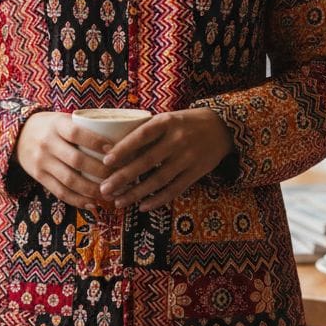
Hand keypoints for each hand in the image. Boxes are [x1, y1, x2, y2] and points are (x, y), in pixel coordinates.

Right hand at [14, 111, 115, 210]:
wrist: (18, 135)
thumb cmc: (51, 126)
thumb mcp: (63, 118)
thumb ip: (84, 126)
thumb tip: (119, 135)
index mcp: (56, 125)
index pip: (76, 133)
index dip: (95, 142)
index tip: (113, 150)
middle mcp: (47, 143)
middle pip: (76, 160)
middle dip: (100, 171)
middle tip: (119, 176)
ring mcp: (41, 162)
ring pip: (69, 180)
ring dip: (92, 190)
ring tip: (110, 194)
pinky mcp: (39, 177)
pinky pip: (60, 192)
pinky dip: (77, 200)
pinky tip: (92, 204)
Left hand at [99, 109, 234, 212]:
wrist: (221, 127)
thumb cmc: (184, 123)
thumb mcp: (167, 119)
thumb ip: (143, 131)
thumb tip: (108, 148)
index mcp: (167, 121)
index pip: (142, 135)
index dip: (123, 148)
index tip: (106, 161)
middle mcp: (178, 139)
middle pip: (147, 161)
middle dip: (123, 177)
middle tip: (104, 189)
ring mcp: (188, 157)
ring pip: (158, 179)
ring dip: (136, 193)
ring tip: (118, 201)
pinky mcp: (196, 172)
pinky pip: (174, 190)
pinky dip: (157, 200)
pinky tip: (142, 206)